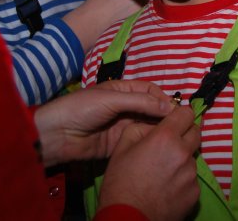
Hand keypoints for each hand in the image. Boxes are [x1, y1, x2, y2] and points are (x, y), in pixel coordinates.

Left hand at [34, 80, 173, 166]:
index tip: (176, 110)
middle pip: (151, 108)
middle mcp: (125, 107)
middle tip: (180, 126)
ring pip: (147, 125)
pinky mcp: (119, 143)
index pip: (150, 90)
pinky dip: (150, 142)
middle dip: (165, 115)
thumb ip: (141, 101)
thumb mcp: (112, 99)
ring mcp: (122, 125)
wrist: (57, 135)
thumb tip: (170, 107)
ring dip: (159, 129)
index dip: (164, 98)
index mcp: (122, 90)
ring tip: (173, 137)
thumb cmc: (82, 108)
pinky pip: (139, 141)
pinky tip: (160, 146)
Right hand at [98, 106, 200, 220]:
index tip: (174, 120)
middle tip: (169, 144)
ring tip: (163, 171)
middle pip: (196, 132)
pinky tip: (167, 186)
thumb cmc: (121, 182)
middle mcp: (183, 152)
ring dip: (182, 158)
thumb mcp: (122, 146)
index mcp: (166, 137)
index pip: (187, 112)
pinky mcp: (195, 192)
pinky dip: (182, 179)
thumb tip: (154, 124)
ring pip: (192, 157)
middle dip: (184, 133)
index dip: (180, 114)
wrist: (128, 218)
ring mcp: (191, 174)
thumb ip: (141, 127)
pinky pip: (192, 178)